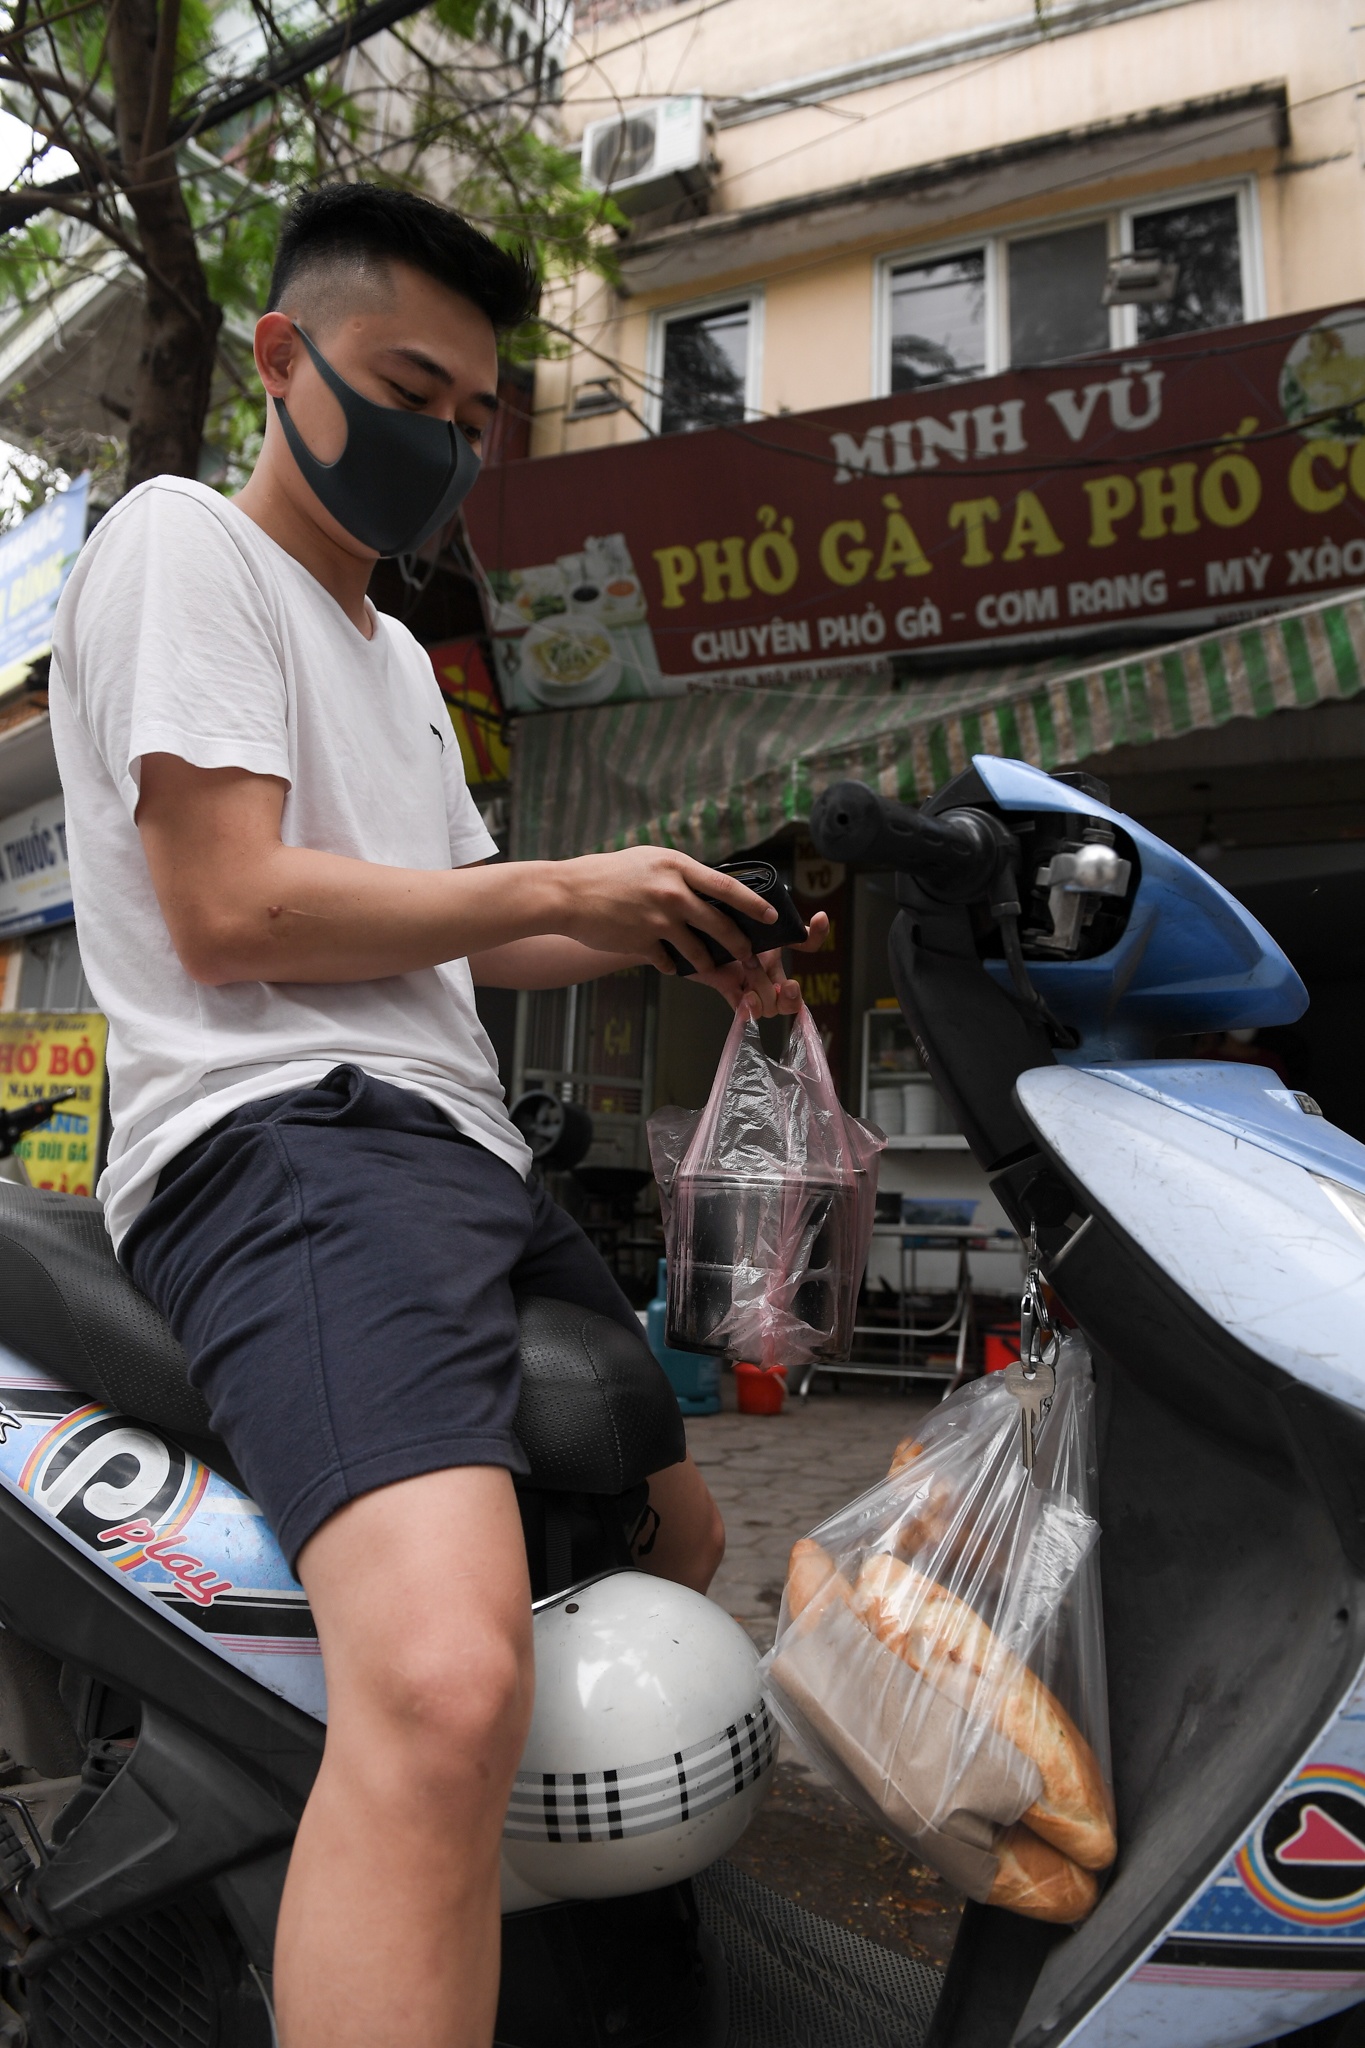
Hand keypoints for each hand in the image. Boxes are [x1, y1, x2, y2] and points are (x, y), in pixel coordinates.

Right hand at [555, 845, 776, 975]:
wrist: (567, 894)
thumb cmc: (607, 874)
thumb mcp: (649, 861)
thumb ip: (679, 874)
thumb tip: (707, 888)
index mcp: (677, 868)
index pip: (728, 887)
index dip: (754, 905)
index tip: (770, 916)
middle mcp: (673, 894)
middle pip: (720, 925)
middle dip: (740, 944)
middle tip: (750, 954)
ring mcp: (658, 921)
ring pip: (698, 950)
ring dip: (707, 961)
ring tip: (710, 966)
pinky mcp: (643, 944)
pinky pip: (667, 961)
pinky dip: (669, 964)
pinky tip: (665, 961)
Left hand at [696, 912, 830, 1017]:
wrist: (684, 921)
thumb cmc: (713, 913)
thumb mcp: (744, 906)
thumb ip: (762, 906)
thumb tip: (812, 914)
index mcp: (774, 945)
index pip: (806, 942)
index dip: (818, 934)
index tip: (819, 918)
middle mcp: (765, 966)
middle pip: (790, 997)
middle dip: (790, 996)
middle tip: (784, 986)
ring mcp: (747, 981)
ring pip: (769, 1005)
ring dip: (763, 992)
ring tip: (749, 977)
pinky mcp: (727, 988)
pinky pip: (743, 1010)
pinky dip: (748, 1010)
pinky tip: (746, 1000)